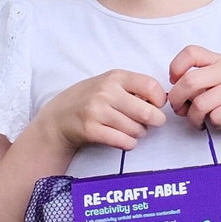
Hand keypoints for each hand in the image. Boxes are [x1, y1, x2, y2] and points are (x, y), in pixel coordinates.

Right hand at [30, 70, 165, 153]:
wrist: (59, 116)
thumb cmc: (90, 99)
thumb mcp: (109, 83)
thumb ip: (133, 87)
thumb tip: (161, 101)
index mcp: (115, 77)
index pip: (151, 86)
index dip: (159, 100)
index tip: (156, 106)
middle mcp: (106, 92)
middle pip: (147, 112)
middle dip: (155, 121)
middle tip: (151, 123)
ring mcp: (97, 111)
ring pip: (136, 129)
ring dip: (139, 134)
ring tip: (132, 130)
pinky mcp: (91, 130)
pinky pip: (123, 141)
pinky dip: (129, 144)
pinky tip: (124, 140)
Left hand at [167, 45, 220, 148]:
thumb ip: (200, 84)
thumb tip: (175, 96)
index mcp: (220, 61)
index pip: (191, 52)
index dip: (176, 67)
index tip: (175, 83)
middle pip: (189, 81)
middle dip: (177, 101)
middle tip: (181, 111)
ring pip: (200, 104)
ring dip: (194, 119)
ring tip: (200, 122)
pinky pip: (216, 117)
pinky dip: (213, 125)